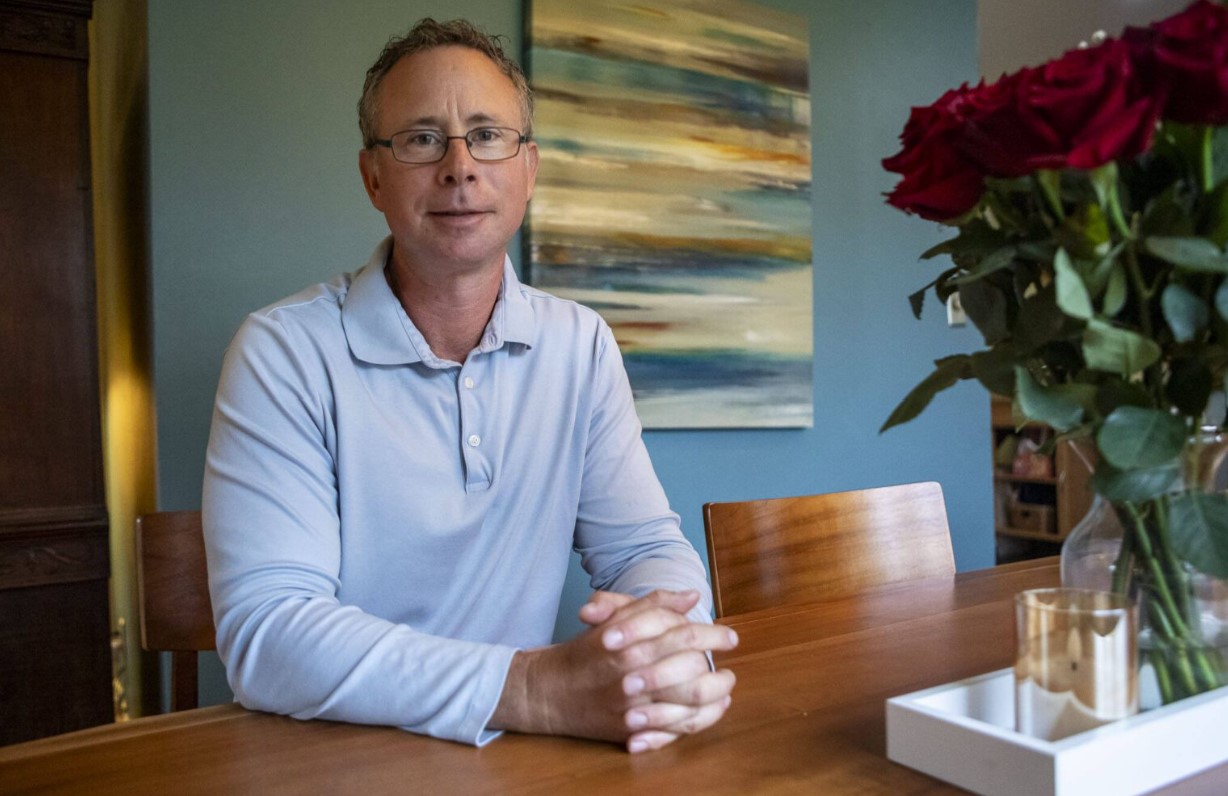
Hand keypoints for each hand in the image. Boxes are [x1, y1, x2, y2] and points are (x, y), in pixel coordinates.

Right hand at [490, 589, 737, 752]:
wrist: (547, 692)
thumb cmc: (585, 652)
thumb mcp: (613, 618)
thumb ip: (653, 604)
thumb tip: (691, 596)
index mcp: (629, 643)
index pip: (683, 635)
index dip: (713, 635)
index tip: (730, 637)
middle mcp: (633, 675)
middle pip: (692, 671)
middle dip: (719, 668)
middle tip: (730, 664)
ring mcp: (633, 706)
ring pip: (690, 703)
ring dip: (717, 695)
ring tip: (726, 686)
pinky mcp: (631, 730)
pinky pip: (677, 729)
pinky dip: (701, 719)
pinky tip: (712, 709)